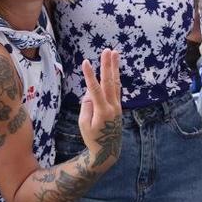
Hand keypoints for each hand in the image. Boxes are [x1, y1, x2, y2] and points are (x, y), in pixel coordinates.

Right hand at [77, 48, 121, 169]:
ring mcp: (117, 106)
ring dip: (114, 67)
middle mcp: (113, 106)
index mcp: (103, 111)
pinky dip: (115, 77)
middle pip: (110, 82)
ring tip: (115, 53)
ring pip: (116, 83)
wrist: (108, 151)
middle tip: (107, 50)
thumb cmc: (92, 138)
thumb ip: (86, 105)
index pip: (95, 90)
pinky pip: (117, 89)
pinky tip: (115, 68)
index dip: (89, 76)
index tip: (85, 62)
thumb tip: (90, 91)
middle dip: (107, 65)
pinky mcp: (118, 106)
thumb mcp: (84, 123)